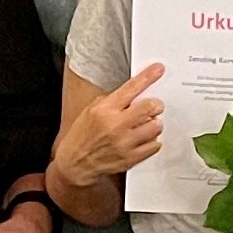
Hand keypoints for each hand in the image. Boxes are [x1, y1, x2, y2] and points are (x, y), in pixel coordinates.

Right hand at [54, 64, 165, 182]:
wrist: (74, 164)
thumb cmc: (82, 136)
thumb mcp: (91, 111)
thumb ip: (113, 101)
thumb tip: (135, 93)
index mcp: (105, 110)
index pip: (131, 88)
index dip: (148, 77)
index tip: (158, 69)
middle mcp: (116, 125)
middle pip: (150, 107)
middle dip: (155, 105)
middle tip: (153, 107)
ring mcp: (125, 143)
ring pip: (156, 126)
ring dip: (154, 124)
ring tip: (145, 126)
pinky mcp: (131, 158)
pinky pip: (155, 145)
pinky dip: (151, 141)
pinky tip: (142, 140)